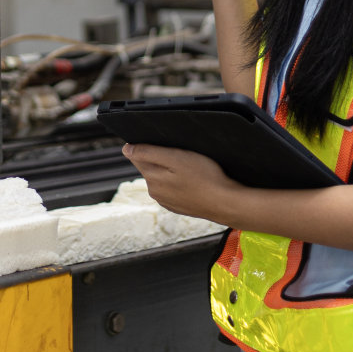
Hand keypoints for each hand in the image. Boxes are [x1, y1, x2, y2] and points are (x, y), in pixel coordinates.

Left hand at [122, 143, 240, 223]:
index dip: (149, 145)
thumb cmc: (205, 178)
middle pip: (151, 166)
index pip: (139, 155)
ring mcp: (167, 201)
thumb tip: (126, 149)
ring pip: (163, 177)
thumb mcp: (176, 157)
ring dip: (172, 170)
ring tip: (191, 169)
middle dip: (162, 158)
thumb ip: (149, 153)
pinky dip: (180, 182)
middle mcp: (156, 192)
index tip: (165, 145)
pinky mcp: (179, 206)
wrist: (226, 203)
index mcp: (152, 178)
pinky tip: (193, 181)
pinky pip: (174, 188)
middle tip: (183, 156)